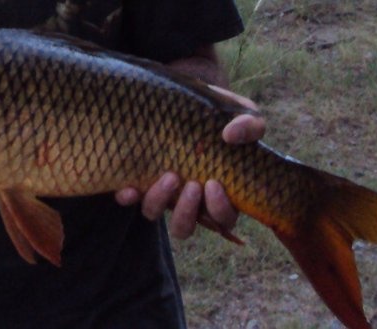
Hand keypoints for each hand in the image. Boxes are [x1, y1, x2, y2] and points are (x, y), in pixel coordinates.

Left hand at [115, 87, 263, 239]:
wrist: (188, 99)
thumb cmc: (220, 115)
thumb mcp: (243, 115)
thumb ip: (249, 125)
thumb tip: (232, 135)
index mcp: (217, 195)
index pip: (222, 219)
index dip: (219, 209)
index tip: (214, 183)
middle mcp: (186, 200)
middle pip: (184, 227)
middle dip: (186, 211)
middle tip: (192, 184)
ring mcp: (159, 191)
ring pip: (154, 214)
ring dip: (159, 201)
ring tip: (170, 175)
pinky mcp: (137, 179)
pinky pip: (128, 198)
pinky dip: (128, 196)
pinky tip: (130, 188)